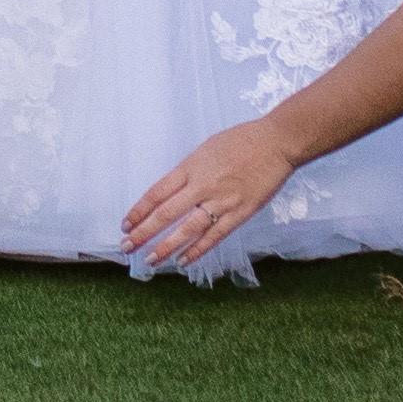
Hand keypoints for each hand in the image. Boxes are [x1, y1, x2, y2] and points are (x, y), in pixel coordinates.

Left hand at [121, 119, 299, 272]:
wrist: (276, 143)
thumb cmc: (242, 140)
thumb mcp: (206, 149)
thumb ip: (189, 170)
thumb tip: (173, 190)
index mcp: (191, 167)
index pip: (157, 193)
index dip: (139, 210)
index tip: (126, 223)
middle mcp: (202, 186)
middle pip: (166, 214)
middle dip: (144, 232)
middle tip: (127, 247)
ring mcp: (221, 201)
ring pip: (187, 230)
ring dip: (166, 247)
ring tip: (150, 260)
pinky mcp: (239, 214)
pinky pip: (214, 236)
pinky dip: (197, 250)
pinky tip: (183, 261)